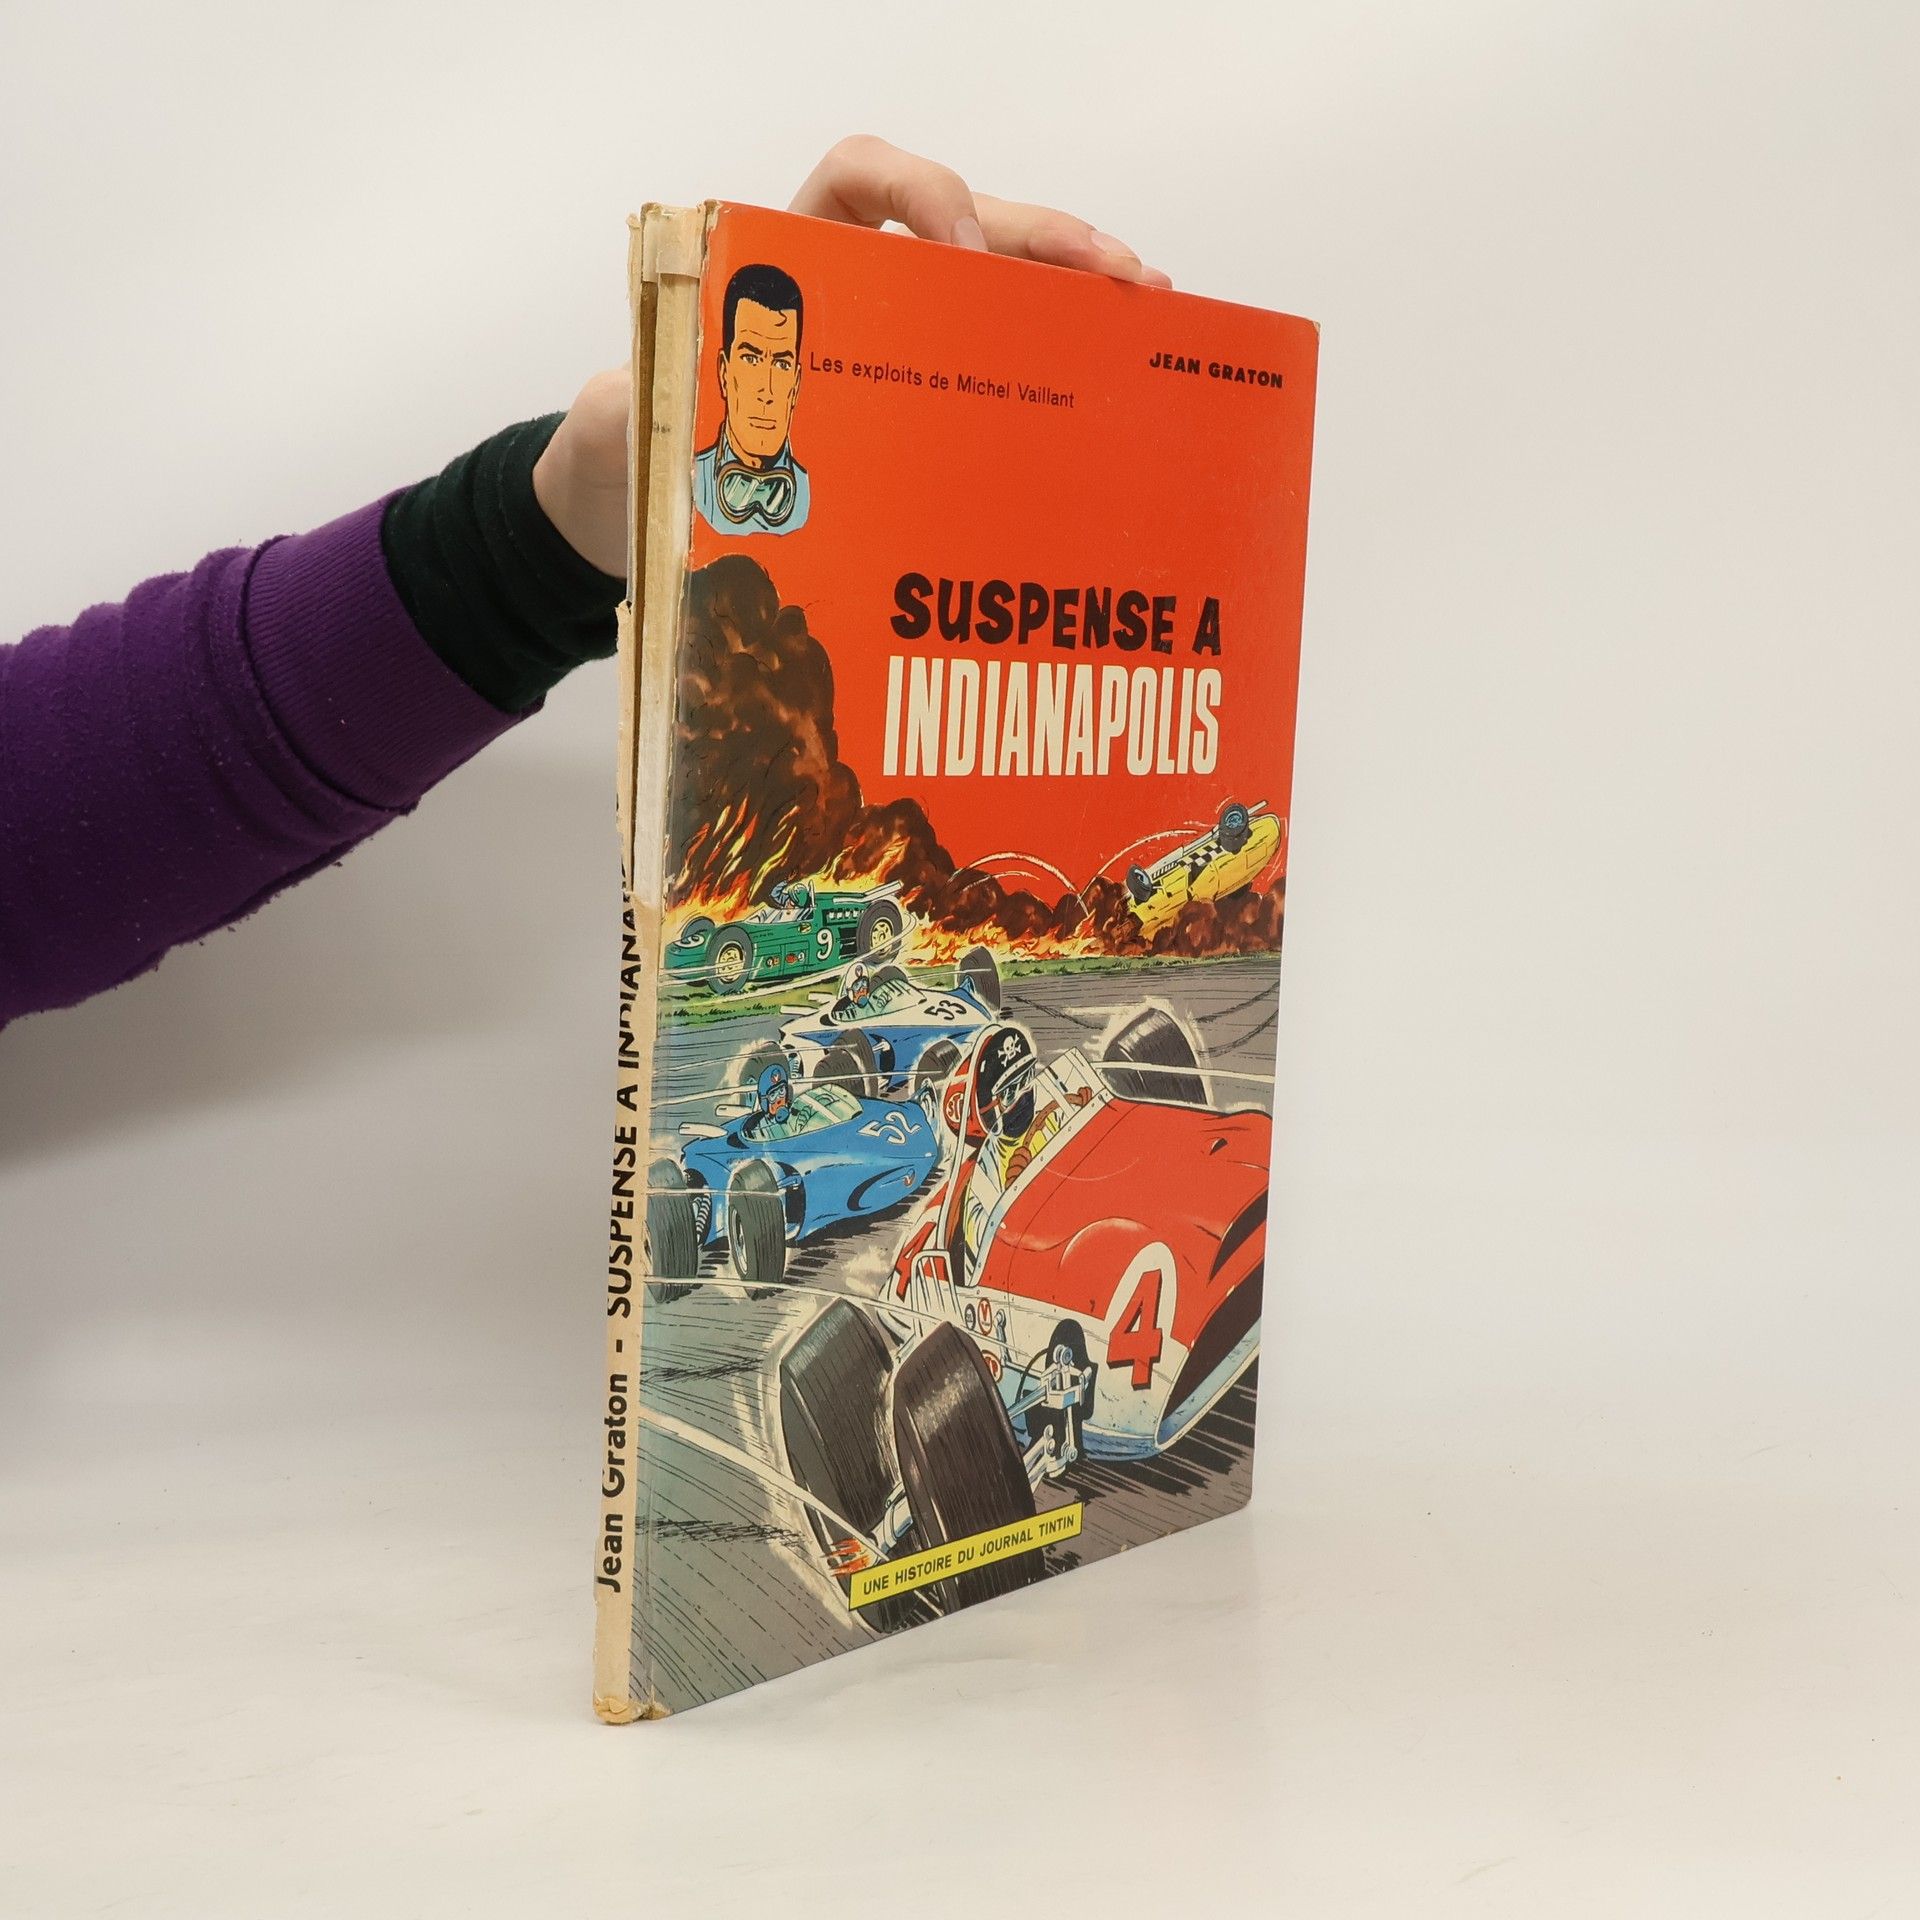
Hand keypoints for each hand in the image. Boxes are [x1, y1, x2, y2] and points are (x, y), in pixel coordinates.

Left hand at [534, 136, 1167, 575]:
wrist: (637, 501)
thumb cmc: (634, 447)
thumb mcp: (622, 420)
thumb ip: (631, 405)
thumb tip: (664, 411)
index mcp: (788, 263)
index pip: (862, 180)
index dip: (921, 194)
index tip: (960, 258)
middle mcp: (858, 286)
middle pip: (967, 225)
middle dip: (1046, 240)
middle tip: (1120, 278)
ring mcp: (903, 341)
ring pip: (1001, 287)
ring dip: (1076, 289)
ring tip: (1150, 308)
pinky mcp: (926, 400)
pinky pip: (1001, 358)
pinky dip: (1058, 355)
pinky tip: (1115, 373)